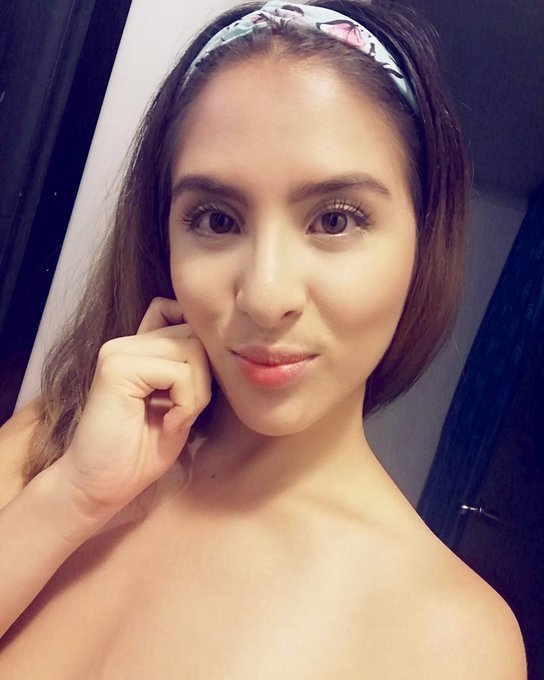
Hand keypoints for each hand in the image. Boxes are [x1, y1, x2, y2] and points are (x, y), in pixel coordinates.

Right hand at [55, 297, 211, 514]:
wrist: (99, 486)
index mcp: (138, 348)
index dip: (203, 354)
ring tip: (176, 420)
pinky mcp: (118, 369)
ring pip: (193, 350)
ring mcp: (119, 352)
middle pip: (195, 334)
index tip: (194, 393)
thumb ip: (189, 371)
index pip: (185, 320)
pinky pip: (180, 373)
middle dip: (204, 377)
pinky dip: (187, 404)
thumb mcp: (178, 404)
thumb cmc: (140, 453)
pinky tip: (168, 426)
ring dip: (197, 393)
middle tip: (185, 414)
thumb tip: (219, 346)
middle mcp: (126, 343)